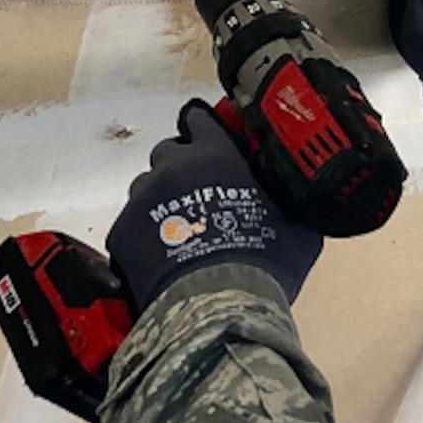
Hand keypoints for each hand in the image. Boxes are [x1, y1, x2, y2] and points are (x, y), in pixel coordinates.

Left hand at [106, 102, 322, 311]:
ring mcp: (142, 200)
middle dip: (181, 167)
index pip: (201, 120)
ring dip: (161, 201)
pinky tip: (163, 258)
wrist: (218, 302)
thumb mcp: (296, 226)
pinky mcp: (122, 234)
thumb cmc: (264, 260)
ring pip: (146, 188)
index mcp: (215, 156)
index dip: (205, 128)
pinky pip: (131, 226)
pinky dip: (145, 237)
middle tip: (200, 193)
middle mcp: (173, 168)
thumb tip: (300, 201)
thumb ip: (288, 201)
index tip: (211, 138)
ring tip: (181, 230)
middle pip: (167, 152)